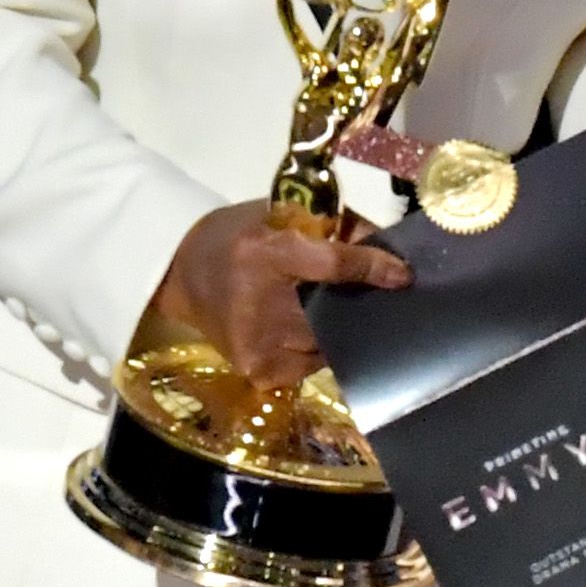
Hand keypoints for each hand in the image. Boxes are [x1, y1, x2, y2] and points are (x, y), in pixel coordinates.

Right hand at [149, 199, 406, 388]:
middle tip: (379, 297)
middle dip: (359, 305)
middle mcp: (261, 304)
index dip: (372, 269)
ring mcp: (260, 345)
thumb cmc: (237, 237)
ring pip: (328, 343)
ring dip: (341, 329)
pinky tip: (311, 332)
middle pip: (334, 313)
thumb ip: (331, 227)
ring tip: (343, 314)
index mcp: (265, 254)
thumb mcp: (278, 215)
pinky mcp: (258, 372)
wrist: (181, 274)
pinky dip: (318, 349)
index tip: (403, 276)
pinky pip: (311, 365)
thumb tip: (385, 245)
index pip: (331, 266)